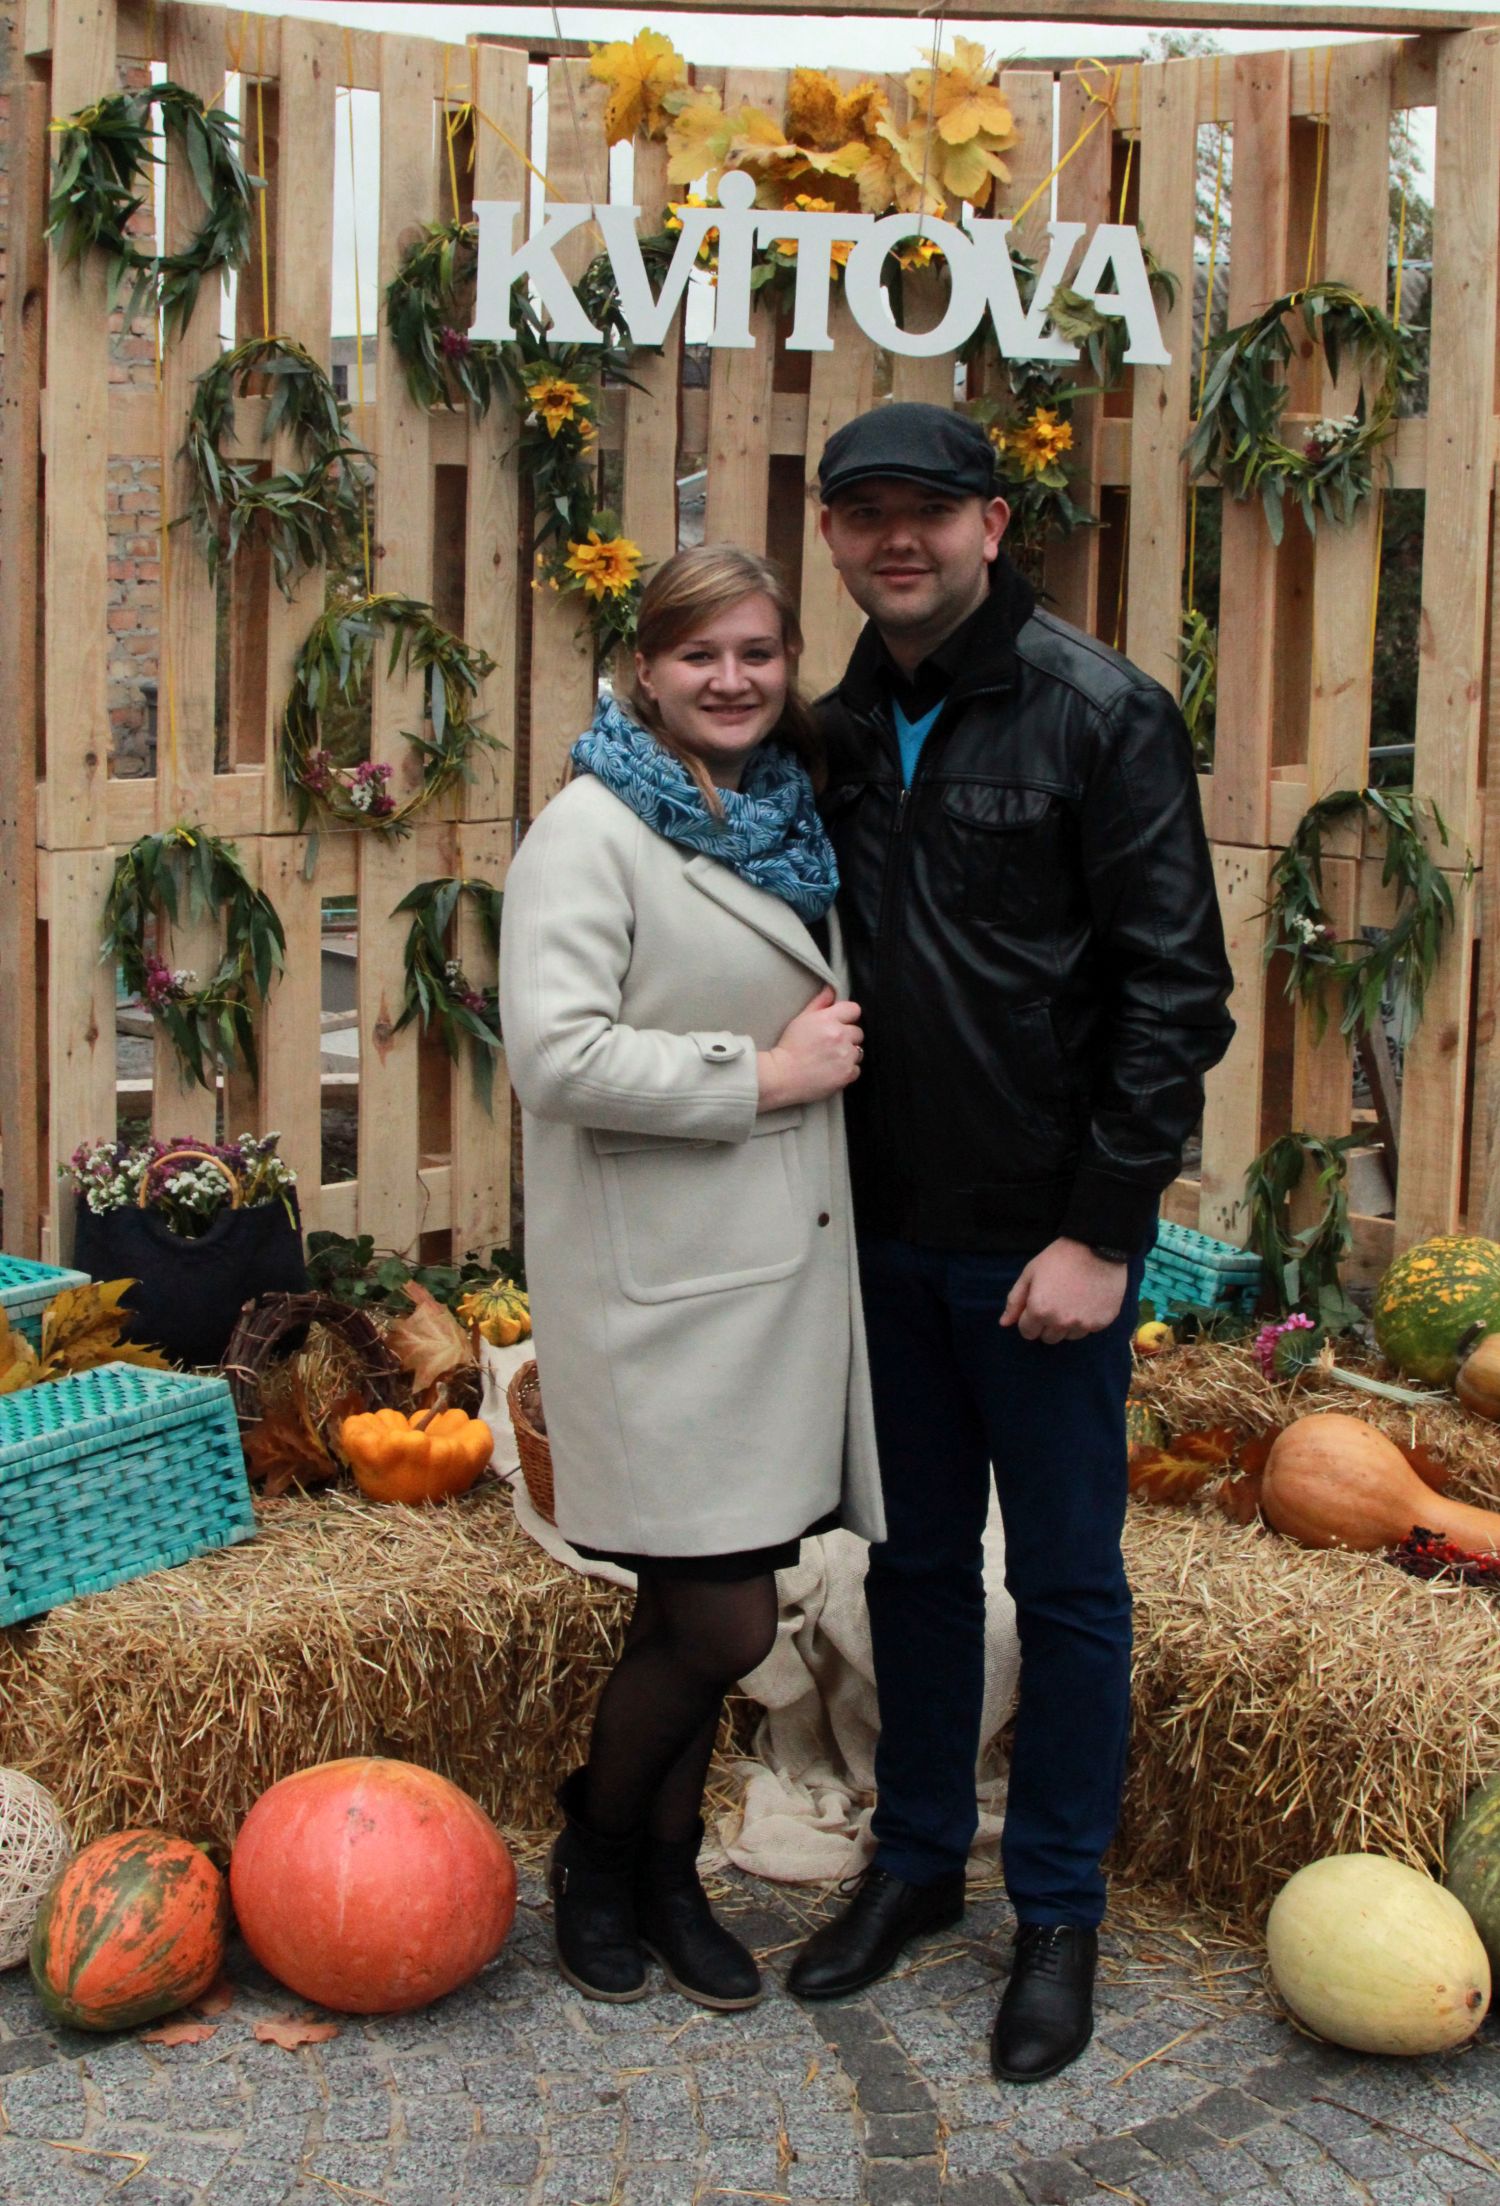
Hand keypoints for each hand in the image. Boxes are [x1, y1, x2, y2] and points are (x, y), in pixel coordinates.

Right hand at [757, 985, 863, 1108]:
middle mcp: (840, 1036)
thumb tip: (831, 989)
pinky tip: (832, 1070)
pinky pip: (856, 1069)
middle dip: (847, 1037)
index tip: (839, 1023)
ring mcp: (845, 1056)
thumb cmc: (789, 1047)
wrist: (782, 1076)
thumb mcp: (801, 1019)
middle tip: (831, 1044)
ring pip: (858, 1051)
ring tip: (831, 1058)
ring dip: (848, 1054)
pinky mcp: (847, 1074)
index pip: (854, 1010)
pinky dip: (847, 1070)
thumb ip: (819, 1003)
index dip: (847, 1017)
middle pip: (858, 1032)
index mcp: (828, 1019)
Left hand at [1000, 1237, 1127, 1343]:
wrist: (1097, 1247)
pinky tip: (1086, 1301)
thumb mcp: (1030, 1273)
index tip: (1037, 1306)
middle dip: (1047, 1324)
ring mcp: (1083, 1324)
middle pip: (1048, 1338)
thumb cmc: (1060, 1258)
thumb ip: (1015, 1300)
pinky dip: (1085, 1320)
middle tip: (1055, 1302)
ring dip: (1067, 1324)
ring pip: (1068, 1336)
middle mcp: (1061, 1322)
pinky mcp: (1101, 1323)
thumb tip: (1004, 1323)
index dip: (1029, 1319)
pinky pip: (1088, 1330)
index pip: (1027, 1332)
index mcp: (1039, 1311)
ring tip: (1072, 1301)